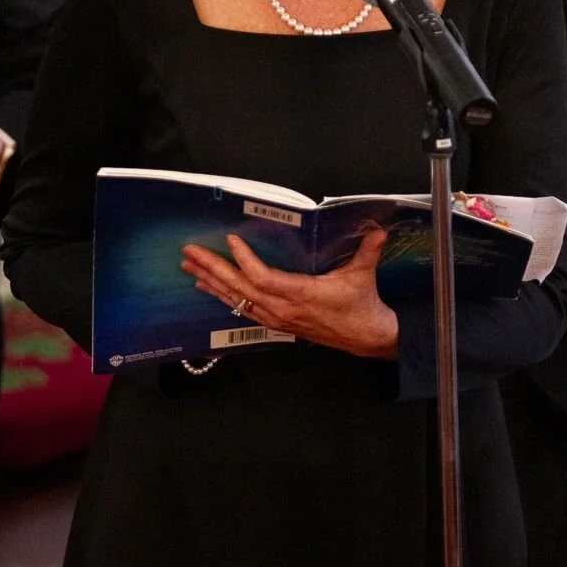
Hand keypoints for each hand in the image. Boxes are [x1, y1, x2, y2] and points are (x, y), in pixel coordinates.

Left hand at [180, 230, 399, 359]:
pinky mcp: (276, 323)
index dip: (245, 260)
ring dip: (211, 282)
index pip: (264, 278)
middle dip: (213, 269)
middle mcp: (283, 309)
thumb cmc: (361, 304)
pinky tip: (207, 287)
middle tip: (190, 252)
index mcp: (302, 295)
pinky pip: (242, 309)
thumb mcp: (363, 275)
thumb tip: (377, 230)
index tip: (230, 240)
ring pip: (237, 300)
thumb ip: (368, 251)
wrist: (365, 337)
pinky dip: (223, 296)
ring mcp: (277, 318)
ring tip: (189, 267)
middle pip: (240, 288)